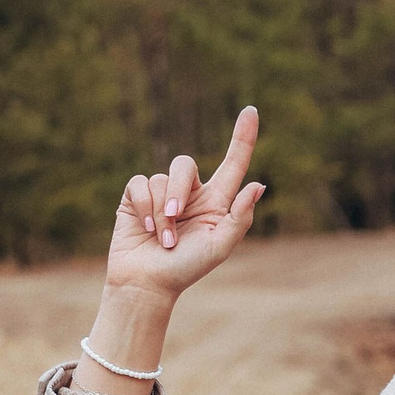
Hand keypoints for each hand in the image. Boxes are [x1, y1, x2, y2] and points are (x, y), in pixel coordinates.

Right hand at [107, 106, 265, 295]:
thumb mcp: (218, 248)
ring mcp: (162, 193)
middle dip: (179, 190)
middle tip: (175, 219)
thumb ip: (239, 218)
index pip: (233, 163)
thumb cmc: (185, 270)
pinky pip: (140, 184)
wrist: (147, 284)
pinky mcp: (136, 197)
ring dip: (161, 212)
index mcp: (216, 202)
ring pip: (162, 179)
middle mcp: (190, 193)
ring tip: (162, 239)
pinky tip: (144, 229)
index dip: (243, 137)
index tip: (251, 110)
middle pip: (184, 165)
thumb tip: (258, 185)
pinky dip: (144, 208)